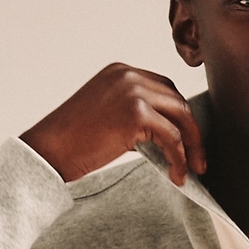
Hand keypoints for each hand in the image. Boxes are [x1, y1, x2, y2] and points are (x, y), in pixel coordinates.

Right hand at [21, 64, 207, 186]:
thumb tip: (164, 140)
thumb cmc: (72, 143)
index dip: (178, 116)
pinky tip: (177, 175)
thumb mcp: (105, 118)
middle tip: (198, 159)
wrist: (49, 151)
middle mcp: (128, 75)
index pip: (163, 88)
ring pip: (180, 116)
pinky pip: (172, 137)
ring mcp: (133, 91)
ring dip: (191, 146)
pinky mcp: (136, 114)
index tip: (187, 141)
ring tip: (193, 170)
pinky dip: (179, 158)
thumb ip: (133, 118)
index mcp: (121, 72)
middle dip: (192, 131)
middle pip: (176, 99)